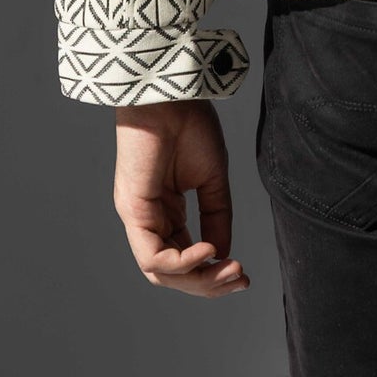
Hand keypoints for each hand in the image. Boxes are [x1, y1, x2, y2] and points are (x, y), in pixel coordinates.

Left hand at [113, 100, 250, 297]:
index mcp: (166, 212)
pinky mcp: (132, 210)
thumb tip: (222, 255)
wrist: (173, 92)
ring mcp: (138, 217)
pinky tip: (208, 251)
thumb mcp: (212, 178)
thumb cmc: (189, 124)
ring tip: (228, 268)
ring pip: (161, 272)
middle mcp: (149, 220)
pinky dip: (182, 262)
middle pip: (173, 273)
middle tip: (240, 279)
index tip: (243, 274)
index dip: (212, 273)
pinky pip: (152, 255)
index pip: (185, 258)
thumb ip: (216, 216)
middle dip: (208, 283)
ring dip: (197, 279)